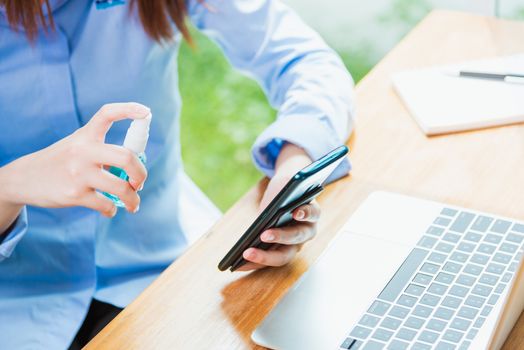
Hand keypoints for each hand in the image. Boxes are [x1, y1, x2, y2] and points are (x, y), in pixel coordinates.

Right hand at [0, 103, 149, 219]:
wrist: (24, 179)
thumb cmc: (62, 161)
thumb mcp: (78, 145)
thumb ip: (103, 149)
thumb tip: (137, 168)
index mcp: (85, 135)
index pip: (107, 113)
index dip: (128, 109)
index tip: (146, 112)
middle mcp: (83, 150)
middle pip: (126, 158)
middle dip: (141, 173)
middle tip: (140, 183)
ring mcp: (78, 173)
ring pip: (121, 188)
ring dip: (133, 199)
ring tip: (133, 203)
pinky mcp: (74, 194)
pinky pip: (106, 205)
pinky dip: (112, 210)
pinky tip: (109, 209)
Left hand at [238, 143, 319, 270]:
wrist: (284, 194)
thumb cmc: (286, 188)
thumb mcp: (285, 183)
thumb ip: (284, 188)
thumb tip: (274, 200)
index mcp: (312, 212)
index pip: (312, 213)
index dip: (305, 213)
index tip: (296, 212)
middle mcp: (306, 232)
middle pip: (296, 238)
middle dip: (280, 237)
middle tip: (264, 235)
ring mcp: (294, 245)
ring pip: (283, 255)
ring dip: (265, 256)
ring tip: (246, 253)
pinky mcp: (280, 252)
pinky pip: (268, 260)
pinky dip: (254, 262)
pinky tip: (238, 264)